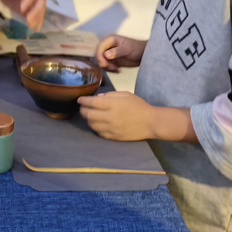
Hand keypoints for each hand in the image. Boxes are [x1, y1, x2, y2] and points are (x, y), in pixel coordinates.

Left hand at [0, 0, 45, 30]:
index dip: (28, 1)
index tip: (21, 9)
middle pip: (40, 1)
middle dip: (36, 12)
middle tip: (28, 21)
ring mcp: (33, 0)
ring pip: (41, 8)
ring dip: (38, 18)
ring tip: (32, 27)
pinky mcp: (31, 8)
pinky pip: (38, 14)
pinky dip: (38, 22)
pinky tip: (35, 29)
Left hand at [79, 92, 196, 142]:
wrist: (151, 122)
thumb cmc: (139, 106)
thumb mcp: (125, 95)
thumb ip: (110, 95)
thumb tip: (97, 98)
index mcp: (113, 105)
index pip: (91, 102)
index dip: (83, 101)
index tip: (80, 99)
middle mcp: (110, 117)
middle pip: (89, 114)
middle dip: (83, 110)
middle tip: (82, 107)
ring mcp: (111, 128)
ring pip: (92, 125)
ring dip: (88, 120)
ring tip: (89, 116)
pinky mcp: (114, 137)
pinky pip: (99, 133)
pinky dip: (95, 128)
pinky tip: (97, 124)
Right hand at [94, 35, 145, 71]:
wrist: (143, 55)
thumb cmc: (137, 48)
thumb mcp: (127, 49)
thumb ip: (116, 52)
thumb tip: (105, 55)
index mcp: (110, 40)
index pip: (99, 47)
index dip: (99, 56)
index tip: (104, 64)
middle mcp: (108, 46)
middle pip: (98, 55)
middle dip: (103, 63)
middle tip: (112, 68)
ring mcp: (109, 54)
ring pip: (101, 62)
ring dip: (107, 67)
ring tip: (116, 69)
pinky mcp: (112, 60)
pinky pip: (106, 66)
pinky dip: (110, 70)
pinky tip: (118, 70)